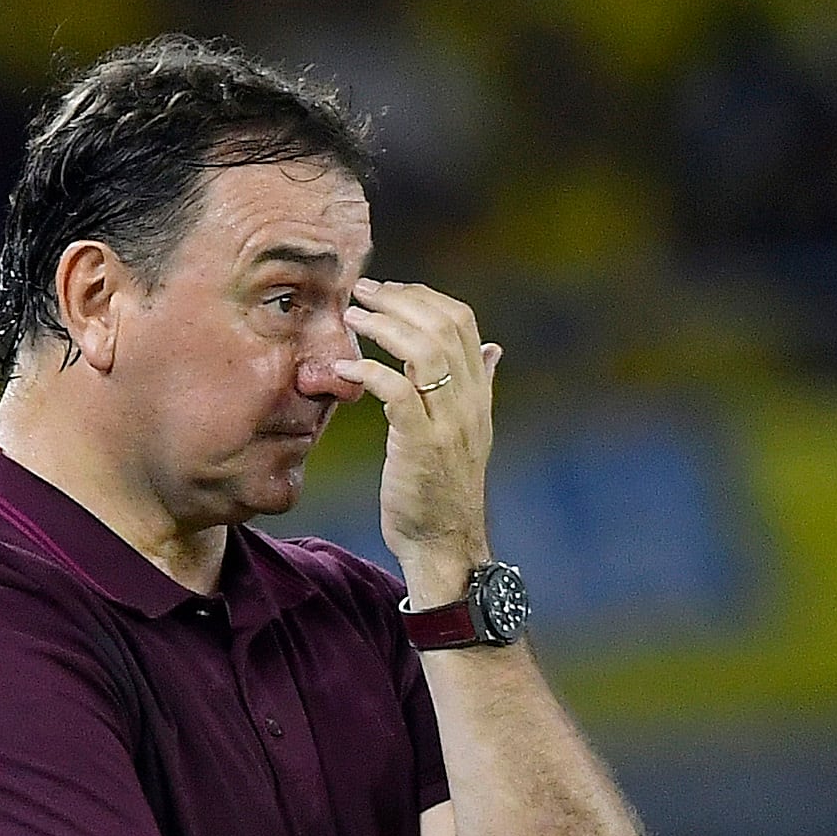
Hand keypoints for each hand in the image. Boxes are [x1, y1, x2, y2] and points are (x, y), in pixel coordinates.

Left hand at [331, 277, 501, 601]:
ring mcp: (449, 423)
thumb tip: (493, 348)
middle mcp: (469, 402)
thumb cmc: (444, 489)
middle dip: (399, 300)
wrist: (445, 544)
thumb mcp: (467, 432)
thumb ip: (479, 387)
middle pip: (443, 326)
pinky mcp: (421, 444)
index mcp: (479, 394)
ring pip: (424, 350)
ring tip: (350, 317)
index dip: (424, 297)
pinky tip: (343, 369)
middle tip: (361, 293)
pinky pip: (396, 391)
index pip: (462, 322)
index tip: (388, 291)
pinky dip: (367, 372)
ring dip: (383, 326)